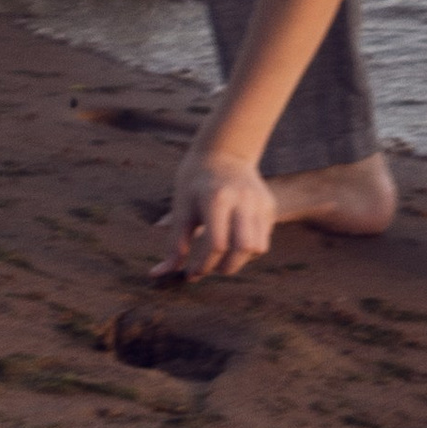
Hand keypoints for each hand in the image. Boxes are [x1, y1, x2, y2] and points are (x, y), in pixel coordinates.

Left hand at [152, 146, 277, 281]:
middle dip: (225, 267)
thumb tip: (157, 274)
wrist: (223, 153)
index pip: (216, 244)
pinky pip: (263, 239)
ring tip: (222, 255)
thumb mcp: (180, 209)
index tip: (191, 273)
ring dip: (239, 260)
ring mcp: (260, 202)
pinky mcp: (269, 206)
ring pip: (258, 248)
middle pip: (243, 249)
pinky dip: (248, 249)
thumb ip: (174, 244)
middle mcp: (243, 200)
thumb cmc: (195, 183)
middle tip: (209, 267)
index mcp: (217, 198)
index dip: (203, 265)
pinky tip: (233, 240)